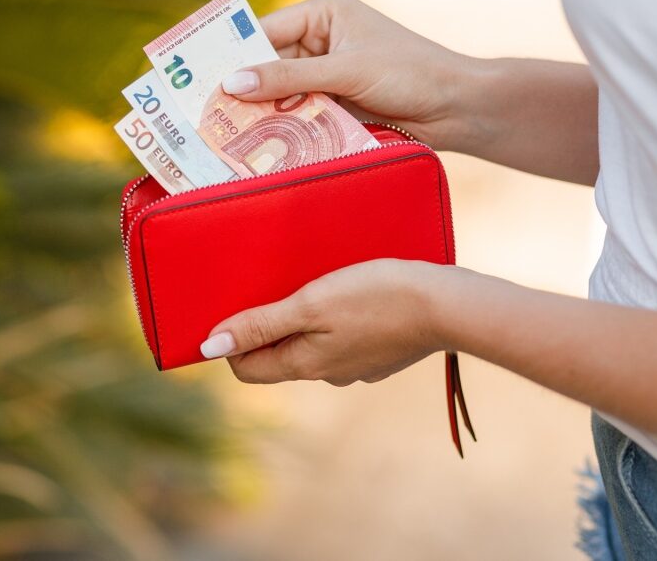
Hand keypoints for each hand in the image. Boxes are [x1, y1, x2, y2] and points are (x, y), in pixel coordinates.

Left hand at [200, 259, 451, 385]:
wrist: (447, 304)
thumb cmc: (375, 297)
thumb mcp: (310, 305)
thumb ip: (260, 325)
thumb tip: (209, 347)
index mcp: (304, 365)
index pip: (247, 369)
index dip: (231, 342)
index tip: (232, 307)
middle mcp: (327, 374)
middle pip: (277, 355)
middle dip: (265, 326)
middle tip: (267, 286)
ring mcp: (356, 366)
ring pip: (311, 344)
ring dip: (300, 319)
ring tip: (307, 282)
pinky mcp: (379, 351)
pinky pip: (342, 337)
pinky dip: (333, 318)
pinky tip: (345, 291)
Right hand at [221, 0, 476, 150]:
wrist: (457, 109)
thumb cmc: (409, 74)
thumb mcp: (345, 71)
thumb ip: (288, 77)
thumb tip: (233, 84)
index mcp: (323, 13)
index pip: (265, 31)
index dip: (233, 54)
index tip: (199, 78)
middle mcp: (321, 39)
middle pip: (268, 64)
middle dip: (243, 88)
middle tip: (204, 112)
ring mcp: (326, 74)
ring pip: (280, 93)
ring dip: (261, 113)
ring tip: (223, 133)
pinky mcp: (334, 104)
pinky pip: (297, 114)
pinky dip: (282, 128)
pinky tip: (258, 144)